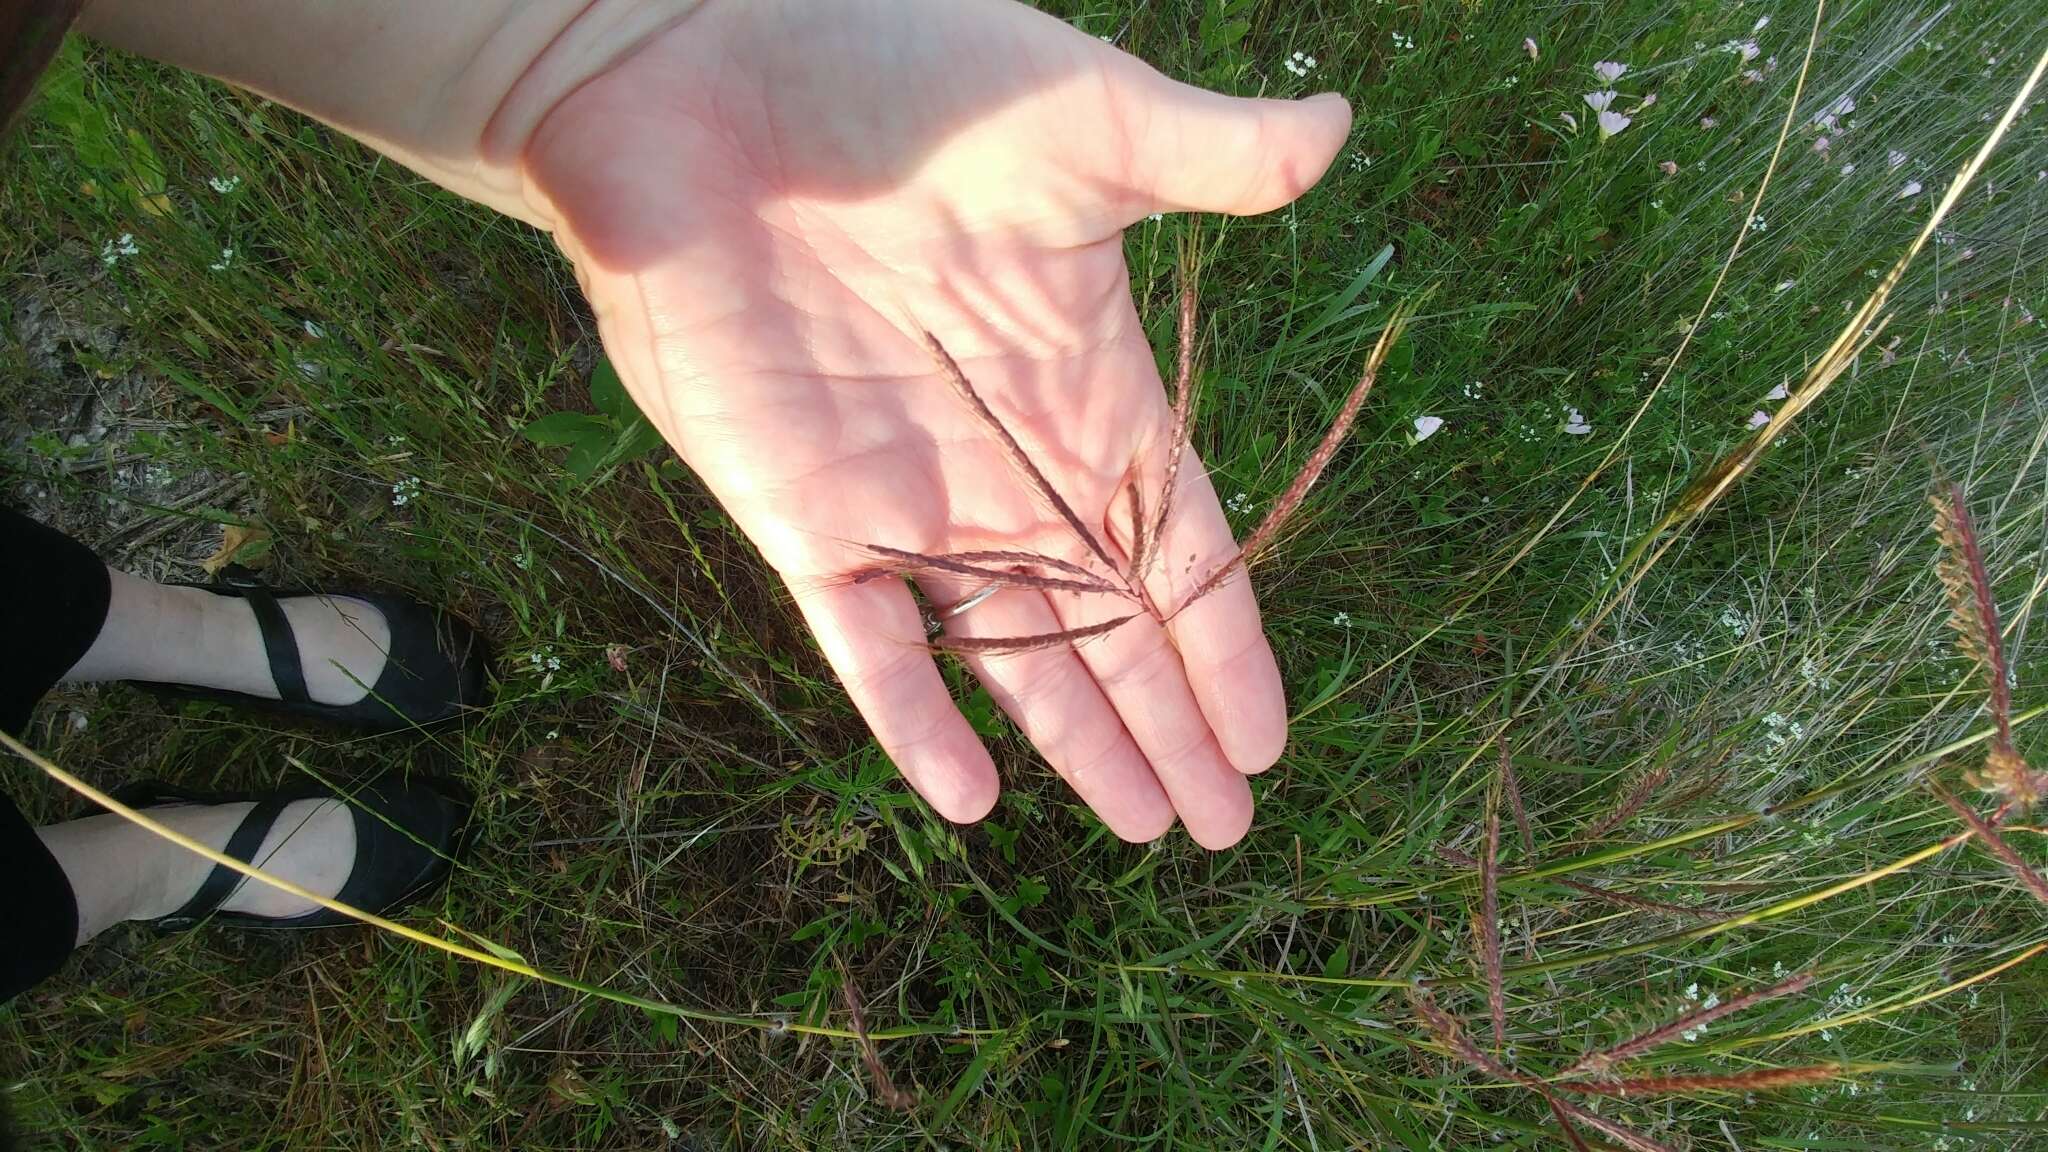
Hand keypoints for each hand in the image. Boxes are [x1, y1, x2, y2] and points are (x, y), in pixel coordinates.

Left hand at [519, 0, 1349, 846]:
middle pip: (1108, 623)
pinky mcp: (794, 509)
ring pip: (1006, 651)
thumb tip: (1341, 126)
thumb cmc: (891, 69)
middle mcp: (1001, 458)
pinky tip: (972, 798)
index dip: (1224, 638)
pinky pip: (864, 640)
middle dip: (1170, 722)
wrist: (695, 69)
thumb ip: (1203, 153)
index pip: (1176, 540)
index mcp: (1084, 380)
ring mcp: (899, 494)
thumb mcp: (1074, 113)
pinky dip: (912, 718)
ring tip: (1139, 823)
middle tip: (1226, 825)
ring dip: (1074, 740)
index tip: (1270, 732)